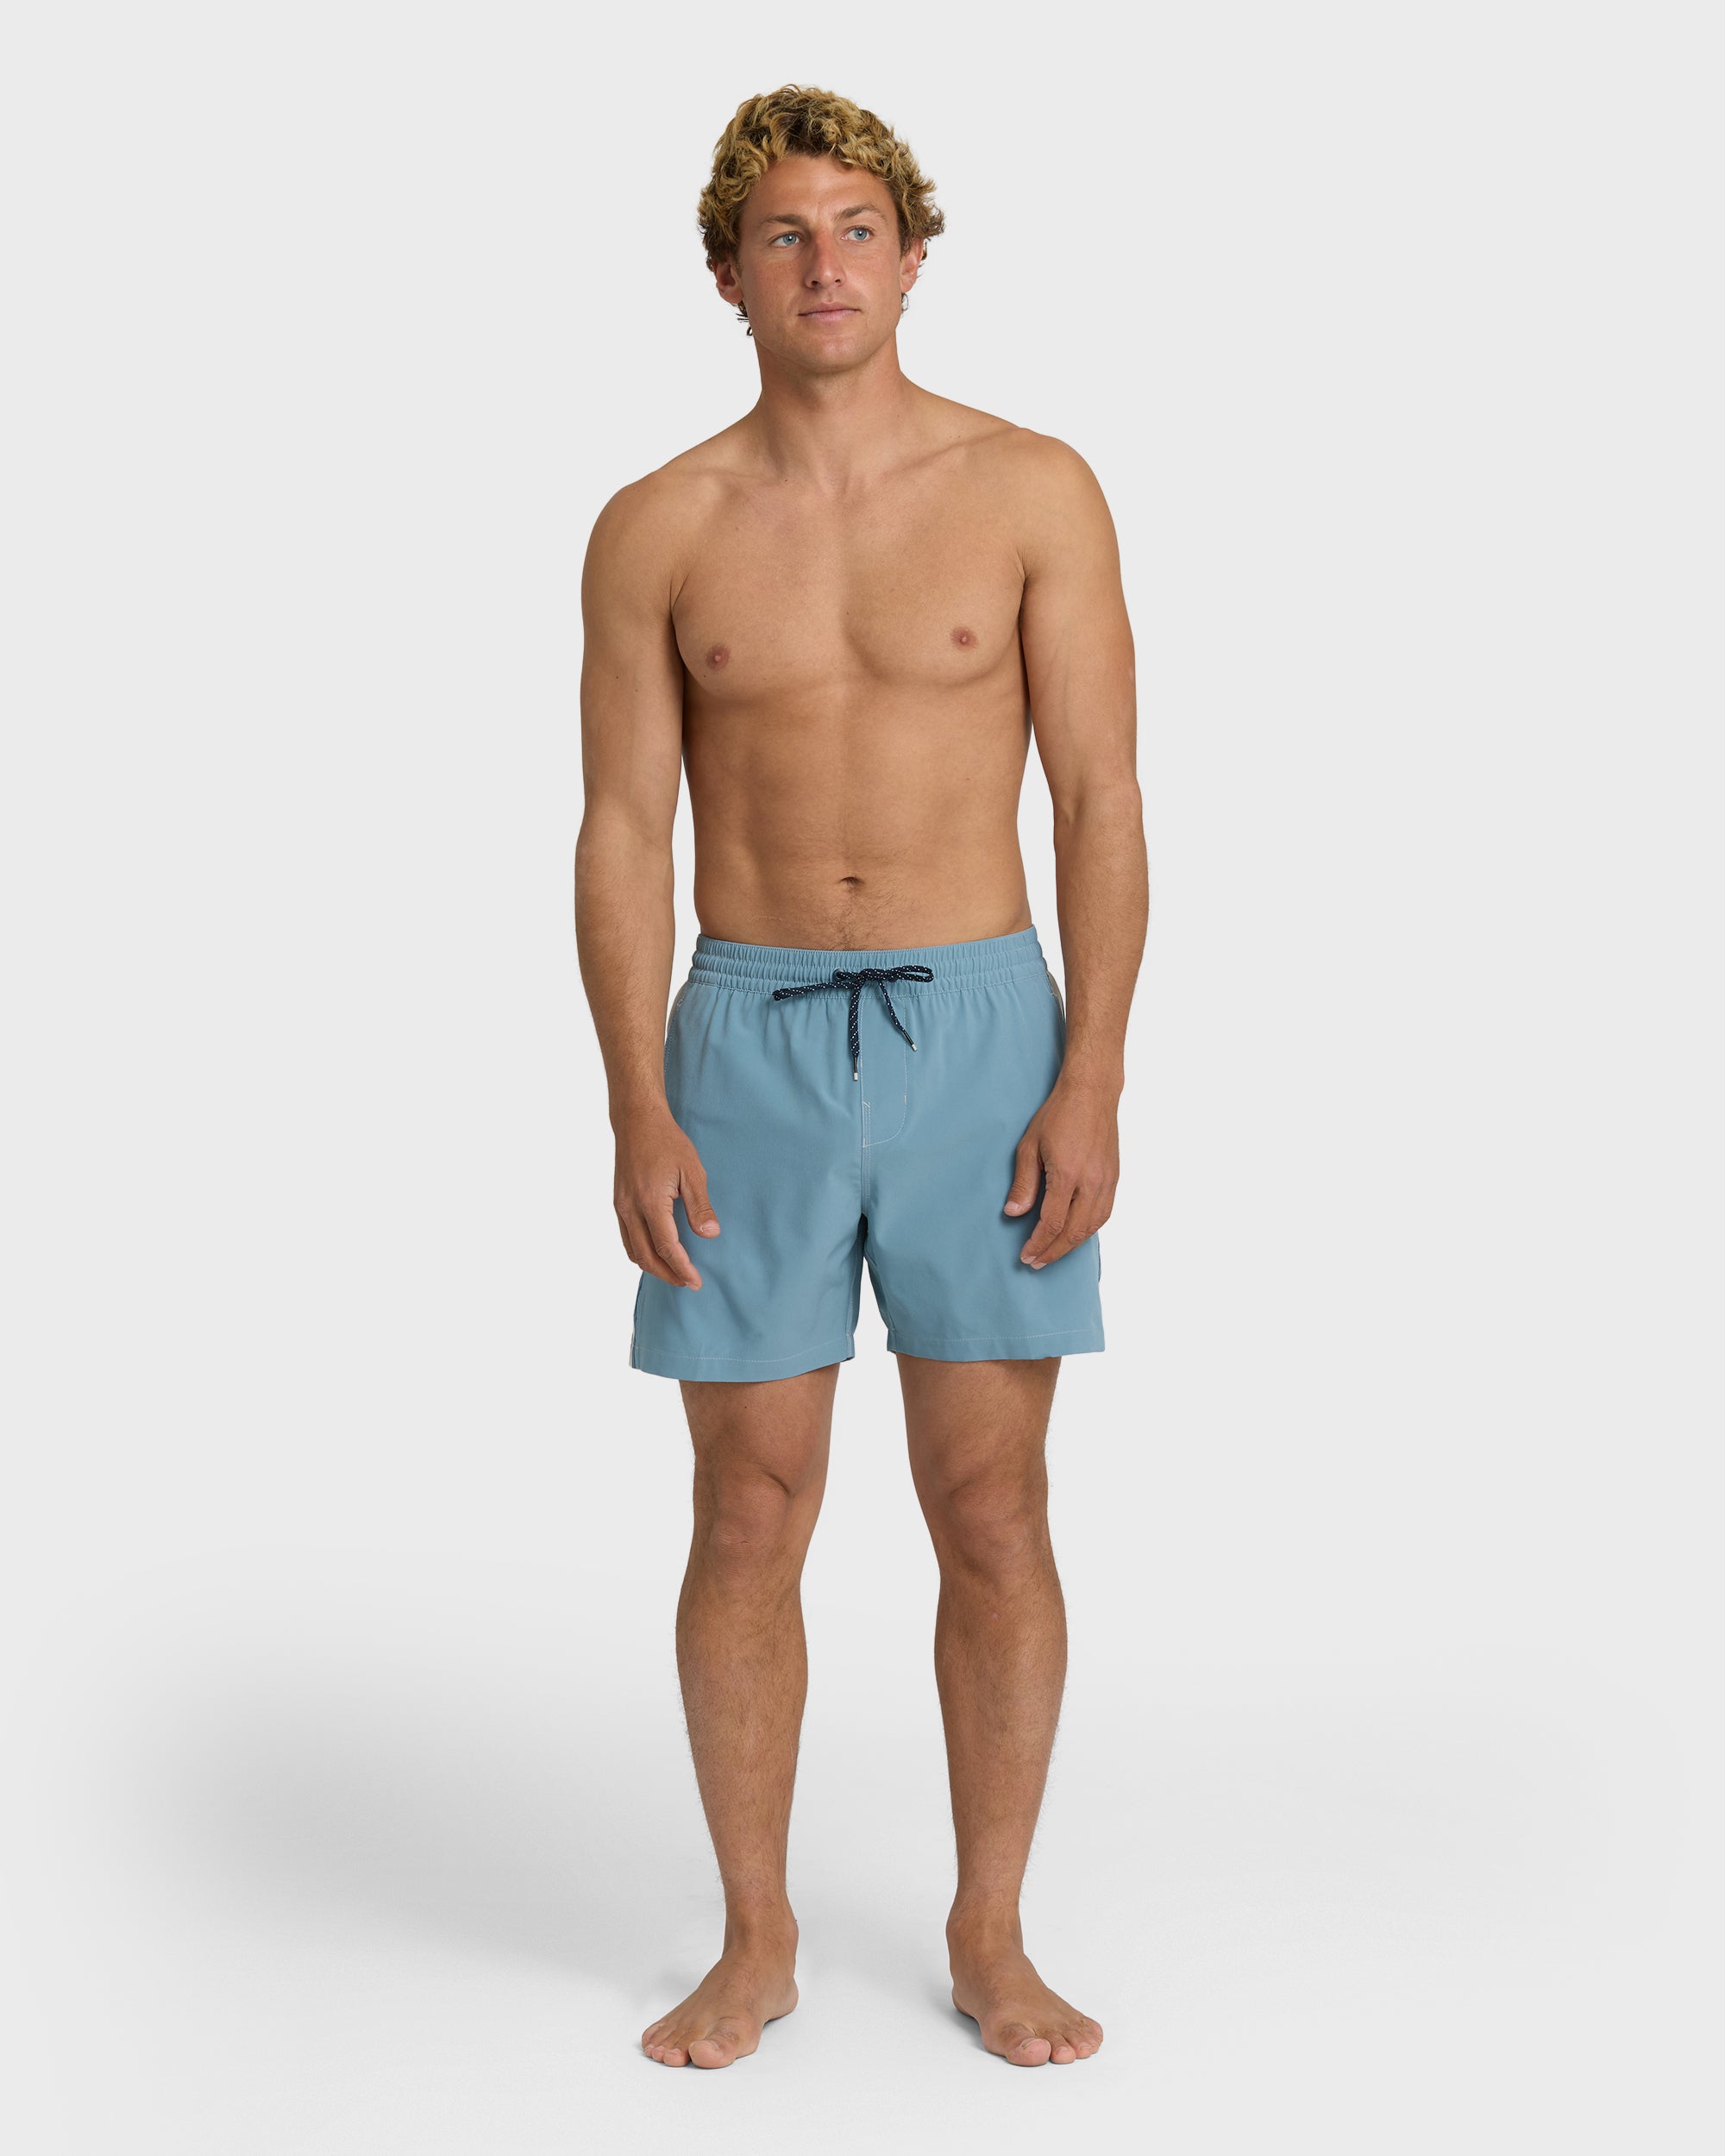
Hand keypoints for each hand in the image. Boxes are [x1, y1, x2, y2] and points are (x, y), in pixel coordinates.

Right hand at [613, 1106, 719, 1287]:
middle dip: (667, 1274)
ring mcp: (621, 1207)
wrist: (637, 1121)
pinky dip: (640, 1253)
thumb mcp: (692, 1171)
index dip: (682, 1268)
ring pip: (633, 1251)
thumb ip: (700, 1206)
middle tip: (687, 1283)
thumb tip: (709, 1234)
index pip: (666, 1246)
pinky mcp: (618, 1203)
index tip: (695, 1281)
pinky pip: (626, 1238)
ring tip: (674, 1273)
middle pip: (646, 1256)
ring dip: (653, 1267)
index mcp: (651, 1201)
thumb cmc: (667, 1142)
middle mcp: (631, 1208)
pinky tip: (655, 1253)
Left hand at [1004, 1080, 1118, 1267]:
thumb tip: (1013, 1212)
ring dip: (1072, 1245)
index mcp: (1068, 1174)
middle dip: (1053, 1251)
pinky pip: (1104, 1214)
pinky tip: (1076, 1234)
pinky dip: (1089, 1230)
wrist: (1092, 1093)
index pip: (1052, 1222)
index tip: (1026, 1255)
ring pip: (1092, 1227)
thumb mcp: (1030, 1146)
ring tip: (1053, 1253)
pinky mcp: (1114, 1178)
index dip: (1038, 1243)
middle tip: (1036, 1262)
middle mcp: (1091, 1182)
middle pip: (1074, 1231)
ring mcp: (1107, 1181)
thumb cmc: (1058, 1115)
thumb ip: (1024, 1183)